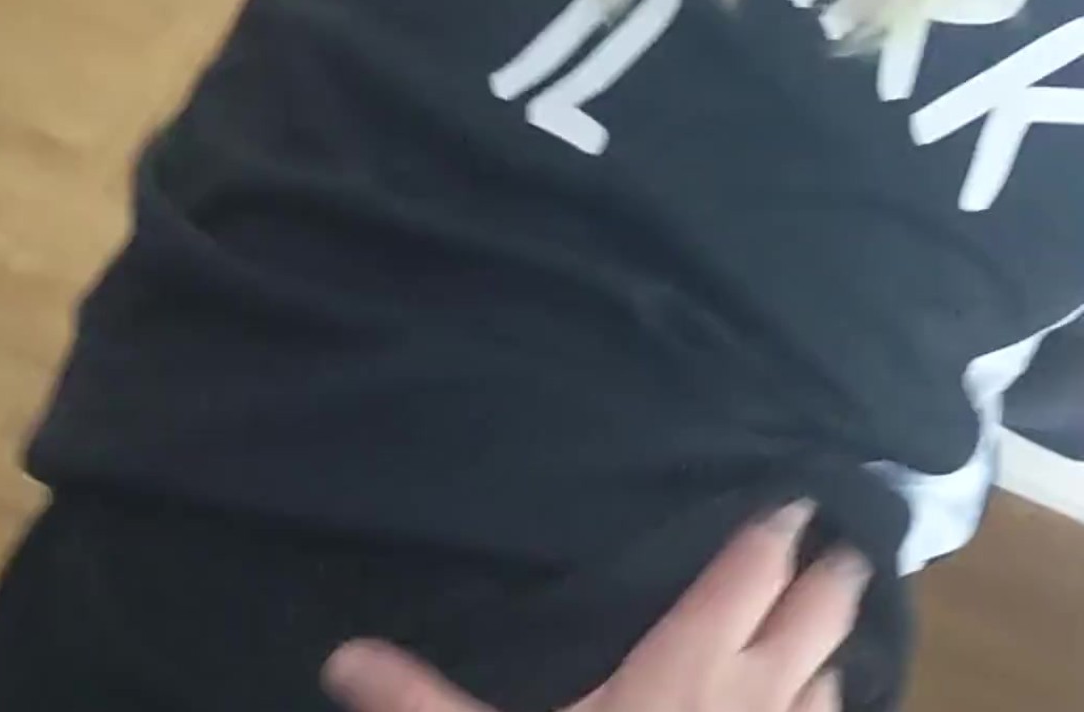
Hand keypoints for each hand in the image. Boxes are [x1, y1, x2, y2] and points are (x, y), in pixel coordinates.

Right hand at [321, 500, 870, 711]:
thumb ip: (421, 701)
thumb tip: (343, 656)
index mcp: (691, 661)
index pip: (743, 576)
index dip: (771, 533)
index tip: (797, 497)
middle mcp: (759, 691)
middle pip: (816, 614)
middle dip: (832, 576)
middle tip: (845, 545)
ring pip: (830, 677)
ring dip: (829, 646)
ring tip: (827, 626)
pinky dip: (823, 707)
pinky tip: (813, 709)